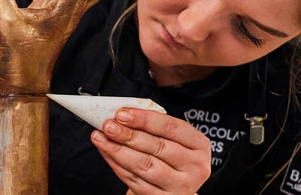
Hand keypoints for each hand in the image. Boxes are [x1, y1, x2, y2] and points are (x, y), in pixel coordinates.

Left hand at [91, 108, 211, 194]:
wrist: (176, 189)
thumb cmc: (172, 157)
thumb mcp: (173, 140)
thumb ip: (153, 128)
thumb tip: (122, 115)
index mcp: (199, 145)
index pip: (171, 127)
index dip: (145, 119)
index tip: (122, 113)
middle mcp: (194, 167)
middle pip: (157, 146)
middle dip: (128, 134)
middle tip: (108, 125)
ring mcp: (180, 186)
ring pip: (145, 165)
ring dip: (118, 150)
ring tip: (101, 138)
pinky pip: (136, 181)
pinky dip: (118, 166)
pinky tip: (107, 154)